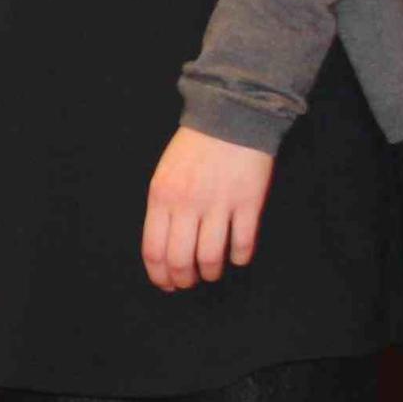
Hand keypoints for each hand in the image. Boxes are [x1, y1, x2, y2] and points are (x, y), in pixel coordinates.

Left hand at [143, 125, 274, 291]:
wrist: (231, 117)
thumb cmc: (194, 148)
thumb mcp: (164, 175)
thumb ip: (163, 209)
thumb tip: (164, 247)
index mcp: (161, 197)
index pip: (154, 249)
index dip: (159, 274)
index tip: (166, 284)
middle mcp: (187, 204)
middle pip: (180, 259)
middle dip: (183, 279)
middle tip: (188, 282)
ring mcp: (219, 205)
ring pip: (211, 257)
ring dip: (210, 272)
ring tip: (211, 273)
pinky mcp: (248, 203)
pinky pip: (242, 243)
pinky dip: (239, 257)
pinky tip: (237, 257)